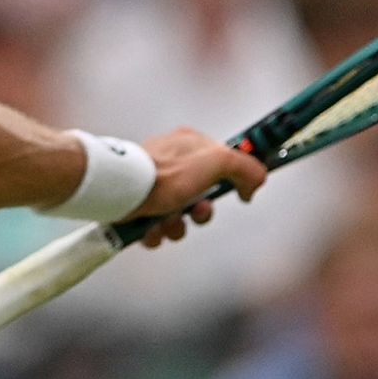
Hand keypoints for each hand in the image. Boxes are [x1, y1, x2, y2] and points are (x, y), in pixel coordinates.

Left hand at [132, 127, 266, 247]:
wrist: (121, 191)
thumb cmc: (166, 174)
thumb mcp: (217, 161)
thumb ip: (245, 167)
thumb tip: (256, 182)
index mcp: (190, 145)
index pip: (222, 163)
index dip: (233, 182)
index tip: (242, 194)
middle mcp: (171, 163)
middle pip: (201, 197)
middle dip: (201, 213)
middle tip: (195, 211)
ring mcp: (152, 185)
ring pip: (178, 217)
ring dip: (177, 226)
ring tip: (167, 222)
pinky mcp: (136, 205)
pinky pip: (155, 228)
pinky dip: (156, 233)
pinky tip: (150, 229)